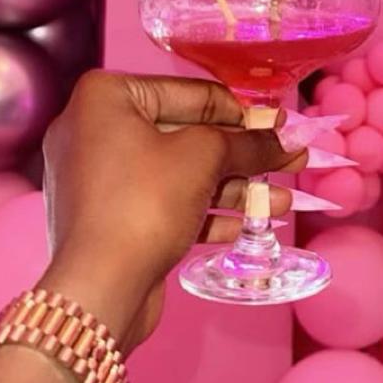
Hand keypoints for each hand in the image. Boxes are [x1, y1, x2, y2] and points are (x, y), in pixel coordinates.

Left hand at [41, 70, 304, 350]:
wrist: (99, 288)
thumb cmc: (144, 202)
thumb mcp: (204, 158)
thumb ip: (249, 143)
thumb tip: (286, 139)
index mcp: (105, 98)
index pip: (190, 94)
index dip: (242, 112)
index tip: (279, 126)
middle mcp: (93, 131)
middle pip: (186, 135)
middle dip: (241, 155)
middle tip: (288, 160)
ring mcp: (98, 179)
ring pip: (178, 173)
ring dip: (232, 188)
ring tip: (280, 202)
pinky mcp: (108, 219)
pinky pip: (163, 203)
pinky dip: (203, 211)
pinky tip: (243, 227)